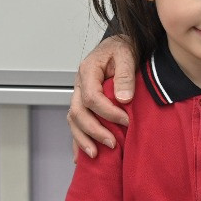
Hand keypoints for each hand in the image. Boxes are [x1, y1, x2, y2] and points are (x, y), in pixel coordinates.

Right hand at [67, 35, 135, 156]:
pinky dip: (77, 139)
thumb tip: (124, 99)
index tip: (126, 120)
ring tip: (95, 154)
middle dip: (94, 131)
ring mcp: (79, 94)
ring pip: (73, 120)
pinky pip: (76, 123)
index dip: (108, 112)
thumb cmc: (123, 48)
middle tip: (112, 143)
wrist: (120, 45)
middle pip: (77, 112)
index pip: (91, 97)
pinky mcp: (83, 102)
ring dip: (83, 139)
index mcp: (88, 70)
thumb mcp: (127, 55)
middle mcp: (79, 84)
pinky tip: (81, 156)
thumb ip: (125, 76)